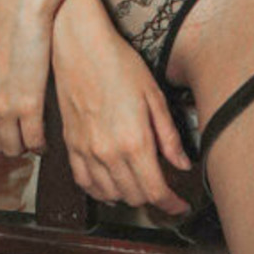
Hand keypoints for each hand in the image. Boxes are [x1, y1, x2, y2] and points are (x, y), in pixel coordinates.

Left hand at [0, 0, 52, 157]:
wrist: (20, 8)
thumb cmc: (2, 25)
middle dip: (6, 145)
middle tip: (19, 139)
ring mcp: (3, 108)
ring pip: (13, 148)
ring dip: (24, 147)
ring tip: (33, 140)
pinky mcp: (29, 105)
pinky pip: (34, 140)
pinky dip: (41, 143)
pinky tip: (45, 138)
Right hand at [51, 0, 191, 214]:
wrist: (80, 47)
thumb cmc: (119, 64)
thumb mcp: (154, 96)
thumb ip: (169, 136)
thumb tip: (182, 163)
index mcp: (134, 141)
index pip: (155, 191)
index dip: (171, 204)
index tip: (179, 205)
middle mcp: (108, 152)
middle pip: (134, 196)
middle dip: (153, 198)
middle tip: (165, 189)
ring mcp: (86, 151)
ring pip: (110, 195)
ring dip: (129, 195)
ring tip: (140, 184)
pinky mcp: (70, 145)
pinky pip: (84, 183)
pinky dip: (100, 191)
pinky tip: (111, 183)